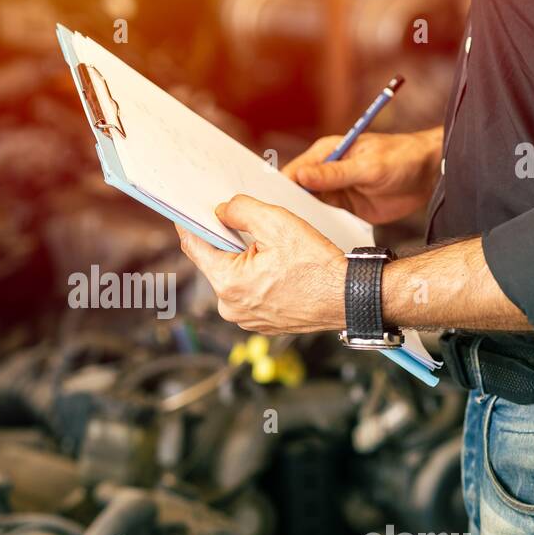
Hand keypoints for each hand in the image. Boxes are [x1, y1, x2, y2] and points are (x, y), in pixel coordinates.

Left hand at [176, 194, 345, 334]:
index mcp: (228, 283)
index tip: (184, 211)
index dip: (189, 224)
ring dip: (246, 260)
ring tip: (273, 250)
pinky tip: (280, 268)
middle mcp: (230, 306)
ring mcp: (246, 319)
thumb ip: (241, 211)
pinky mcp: (262, 323)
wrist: (349, 298)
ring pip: (235, 277)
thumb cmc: (317, 265)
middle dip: (228, 241)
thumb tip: (222, 211)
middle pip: (216, 261)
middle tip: (249, 225)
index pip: (193, 246)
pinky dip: (259, 277)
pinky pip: (251, 292)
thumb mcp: (277, 223)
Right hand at [281, 128, 441, 224]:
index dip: (281, 187)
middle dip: (288, 205)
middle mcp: (326, 170)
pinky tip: (312, 237)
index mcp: (327, 151)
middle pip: (296, 190)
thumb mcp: (368, 167)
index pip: (295, 170)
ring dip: (302, 217)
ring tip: (292, 235)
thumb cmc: (401, 159)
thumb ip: (334, 173)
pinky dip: (317, 225)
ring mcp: (335, 189)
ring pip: (308, 205)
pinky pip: (324, 216)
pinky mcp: (345, 206)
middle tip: (279, 226)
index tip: (273, 206)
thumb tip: (301, 176)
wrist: (428, 175)